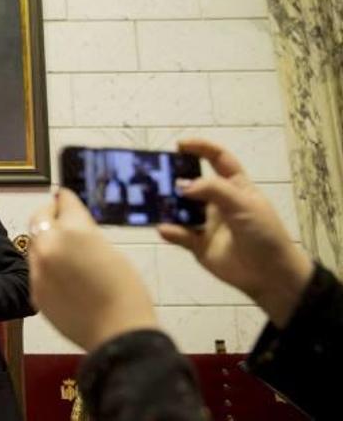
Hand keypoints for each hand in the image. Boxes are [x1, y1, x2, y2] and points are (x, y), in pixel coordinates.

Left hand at [28, 189, 157, 351]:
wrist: (118, 333)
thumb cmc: (126, 290)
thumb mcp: (110, 250)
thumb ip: (85, 235)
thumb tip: (74, 229)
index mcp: (74, 229)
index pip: (63, 200)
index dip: (65, 199)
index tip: (64, 198)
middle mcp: (50, 244)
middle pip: (40, 217)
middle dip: (50, 215)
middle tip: (59, 218)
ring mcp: (38, 268)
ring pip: (35, 243)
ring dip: (46, 242)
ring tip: (65, 252)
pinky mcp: (34, 290)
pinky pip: (36, 269)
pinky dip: (46, 267)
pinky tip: (64, 278)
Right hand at [157, 138, 312, 327]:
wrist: (270, 275)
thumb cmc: (264, 233)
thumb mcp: (244, 205)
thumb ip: (214, 191)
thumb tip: (182, 185)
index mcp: (234, 187)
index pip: (218, 159)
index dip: (201, 148)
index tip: (179, 145)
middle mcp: (217, 202)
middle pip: (192, 183)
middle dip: (174, 178)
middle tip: (154, 176)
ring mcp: (206, 223)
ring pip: (181, 209)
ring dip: (167, 205)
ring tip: (151, 201)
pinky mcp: (198, 245)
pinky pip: (179, 235)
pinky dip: (170, 231)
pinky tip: (163, 228)